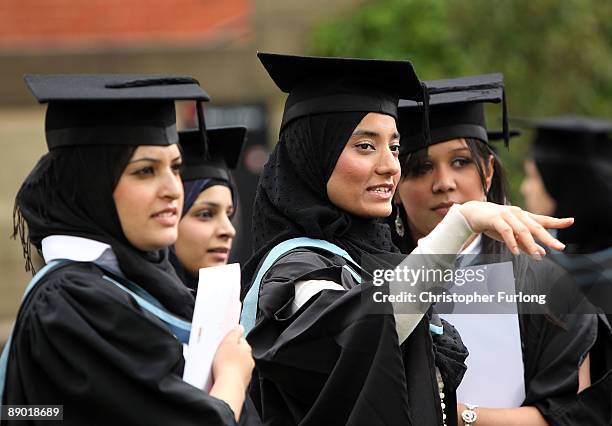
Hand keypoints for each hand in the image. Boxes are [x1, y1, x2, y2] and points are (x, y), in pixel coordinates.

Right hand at [212, 325, 253, 389]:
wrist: (228, 387)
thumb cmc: (228, 365)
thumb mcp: (228, 342)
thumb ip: (234, 333)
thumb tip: (239, 327)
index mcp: (247, 348)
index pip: (240, 339)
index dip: (231, 339)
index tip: (224, 340)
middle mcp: (249, 360)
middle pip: (238, 352)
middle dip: (229, 352)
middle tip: (218, 353)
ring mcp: (245, 372)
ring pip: (236, 364)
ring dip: (229, 363)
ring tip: (217, 365)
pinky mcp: (240, 383)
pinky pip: (233, 375)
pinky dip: (228, 374)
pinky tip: (220, 375)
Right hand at [458, 201, 572, 257]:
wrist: (472, 214)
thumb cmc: (493, 225)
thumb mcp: (511, 236)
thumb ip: (526, 244)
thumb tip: (543, 254)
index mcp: (523, 217)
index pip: (543, 219)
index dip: (557, 221)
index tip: (572, 221)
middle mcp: (518, 214)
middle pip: (536, 226)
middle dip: (548, 237)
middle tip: (560, 247)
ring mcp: (507, 215)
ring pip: (522, 230)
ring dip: (530, 244)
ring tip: (538, 256)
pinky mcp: (495, 218)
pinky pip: (506, 230)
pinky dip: (512, 242)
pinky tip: (517, 252)